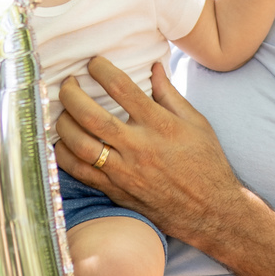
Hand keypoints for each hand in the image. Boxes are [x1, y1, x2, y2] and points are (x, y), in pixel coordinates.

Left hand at [54, 55, 242, 252]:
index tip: (92, 62)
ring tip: (62, 111)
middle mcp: (138, 148)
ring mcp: (125, 173)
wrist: (212, 213)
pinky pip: (81, 173)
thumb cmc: (206, 164)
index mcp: (159, 125)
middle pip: (91, 117)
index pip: (121, 88)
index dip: (101, 69)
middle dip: (71, 95)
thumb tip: (154, 66)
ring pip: (80, 146)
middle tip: (68, 83)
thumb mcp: (196, 123)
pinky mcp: (117, 192)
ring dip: (63, 124)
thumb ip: (170, 94)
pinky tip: (62, 142)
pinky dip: (64, 156)